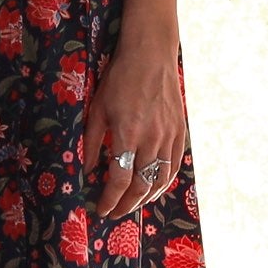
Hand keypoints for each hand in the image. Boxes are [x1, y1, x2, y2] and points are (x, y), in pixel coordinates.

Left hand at [83, 35, 185, 219]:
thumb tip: (87, 171)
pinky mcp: (179, 131)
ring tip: (132, 205)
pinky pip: (174, 165)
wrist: (151, 54)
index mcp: (128, 133)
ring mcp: (169, 135)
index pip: (120, 179)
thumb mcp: (98, 108)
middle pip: (141, 185)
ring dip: (146, 198)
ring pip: (160, 179)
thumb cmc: (120, 78)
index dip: (109, 199)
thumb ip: (93, 142)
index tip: (101, 209)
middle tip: (115, 212)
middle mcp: (152, 139)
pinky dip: (163, 182)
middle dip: (126, 204)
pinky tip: (153, 187)